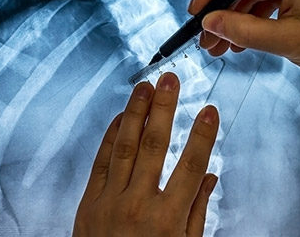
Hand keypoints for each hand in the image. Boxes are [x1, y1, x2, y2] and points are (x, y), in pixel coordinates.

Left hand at [73, 73, 219, 236]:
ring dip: (136, 113)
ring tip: (145, 86)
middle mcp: (138, 206)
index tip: (211, 111)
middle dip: (166, 108)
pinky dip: (110, 137)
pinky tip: (121, 117)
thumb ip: (196, 212)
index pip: (190, 166)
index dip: (202, 135)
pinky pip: (100, 162)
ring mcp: (110, 203)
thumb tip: (208, 177)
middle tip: (172, 79)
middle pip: (154, 146)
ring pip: (124, 147)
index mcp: (168, 219)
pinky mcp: (88, 204)